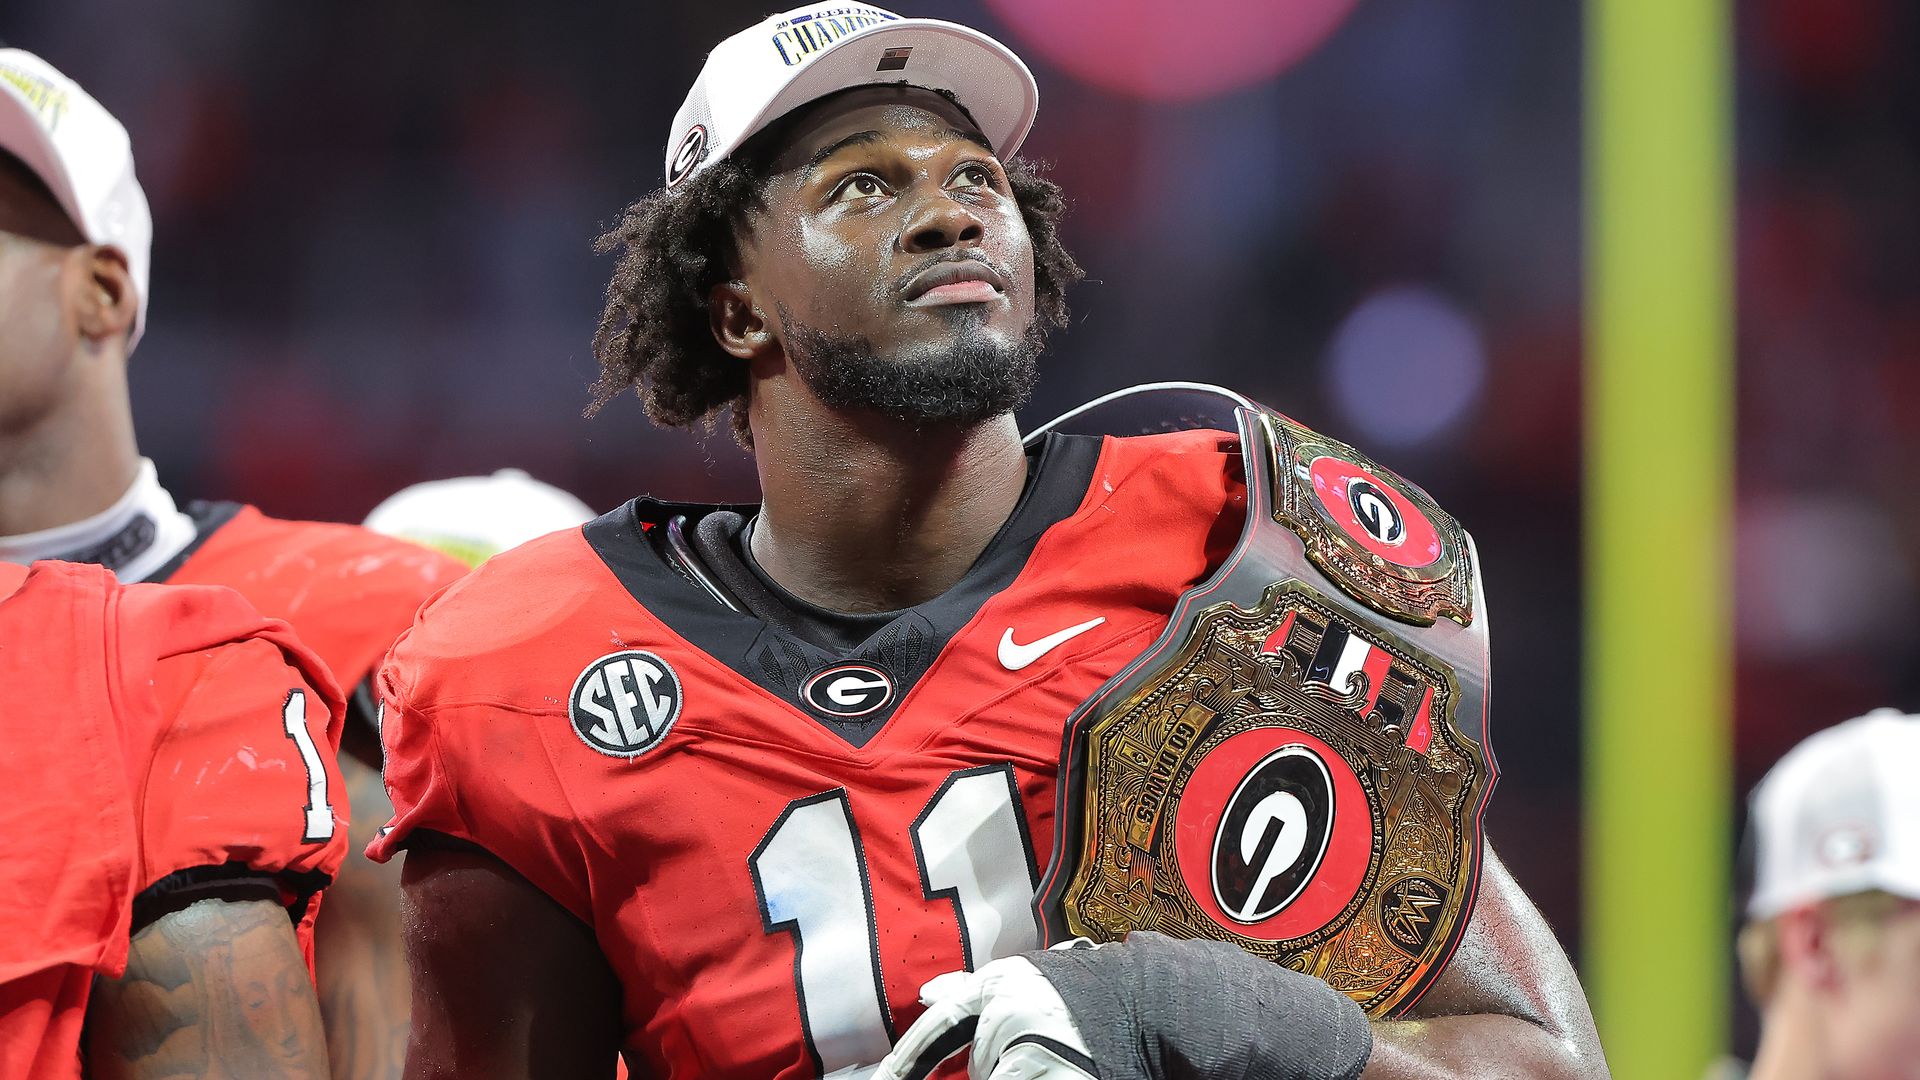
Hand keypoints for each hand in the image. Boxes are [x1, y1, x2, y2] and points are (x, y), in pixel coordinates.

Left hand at [875, 954, 1099, 1079]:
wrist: (1151, 1002)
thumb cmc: (1083, 991)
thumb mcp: (1024, 976)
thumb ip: (972, 988)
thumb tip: (924, 994)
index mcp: (999, 985)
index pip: (936, 1029)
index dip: (904, 1064)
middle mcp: (1012, 1016)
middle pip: (979, 1068)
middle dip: (996, 1071)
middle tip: (1033, 1056)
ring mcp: (1038, 1052)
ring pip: (996, 1075)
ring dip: (1013, 1072)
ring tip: (1052, 1057)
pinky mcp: (1062, 1077)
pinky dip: (1029, 1076)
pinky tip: (1050, 1068)